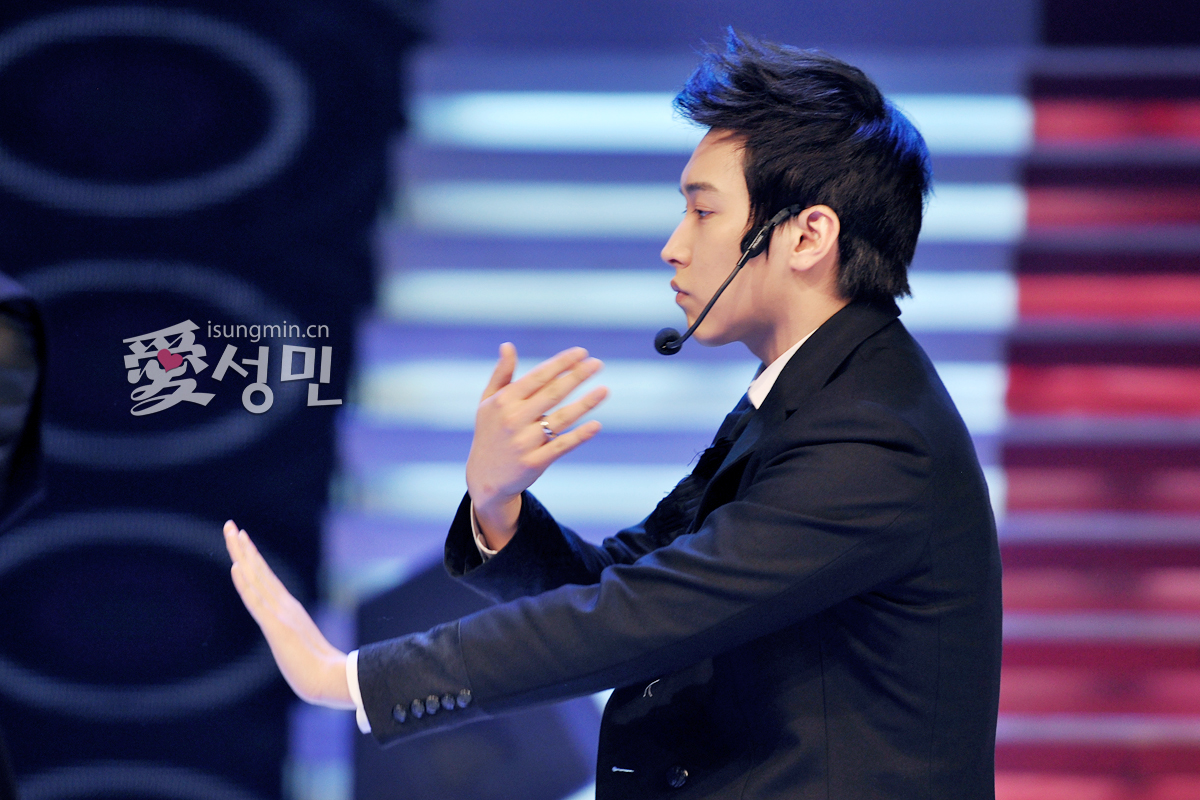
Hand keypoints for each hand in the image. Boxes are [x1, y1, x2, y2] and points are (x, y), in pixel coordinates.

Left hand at [223, 520, 352, 708]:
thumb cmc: (320, 671)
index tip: (243, 539)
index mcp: (288, 609)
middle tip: (231, 525)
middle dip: (243, 547)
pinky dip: (245, 583)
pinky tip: (236, 567)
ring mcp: (280, 613)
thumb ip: (301, 643)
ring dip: (242, 554)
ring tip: (232, 533)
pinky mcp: (276, 626)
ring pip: (256, 578)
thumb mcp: (303, 650)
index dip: (253, 558)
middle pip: (259, 570)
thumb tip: (304, 646)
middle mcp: (283, 605)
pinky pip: (256, 601)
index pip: (266, 578)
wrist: (329, 680)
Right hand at [466, 344, 607, 547]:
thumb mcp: (488, 403)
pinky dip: (579, 436)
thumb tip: (507, 345)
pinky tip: (596, 425)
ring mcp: (524, 442)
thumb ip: (501, 374)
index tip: (582, 352)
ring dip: (585, 403)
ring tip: (604, 390)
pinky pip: (561, 446)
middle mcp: (513, 419)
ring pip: (561, 418)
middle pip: (552, 393)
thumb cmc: (490, 433)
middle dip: (577, 376)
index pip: (538, 377)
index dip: (561, 363)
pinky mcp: (534, 463)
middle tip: (598, 364)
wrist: (484, 478)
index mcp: (504, 401)